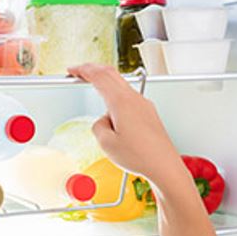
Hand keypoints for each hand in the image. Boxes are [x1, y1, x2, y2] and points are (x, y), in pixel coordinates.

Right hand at [67, 64, 184, 186]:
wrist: (164, 165)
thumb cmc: (140, 156)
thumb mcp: (106, 144)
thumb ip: (98, 126)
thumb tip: (103, 121)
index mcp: (121, 102)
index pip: (99, 76)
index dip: (83, 70)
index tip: (73, 70)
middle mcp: (134, 99)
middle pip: (111, 73)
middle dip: (93, 69)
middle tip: (80, 72)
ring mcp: (143, 104)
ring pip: (121, 84)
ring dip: (106, 83)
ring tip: (96, 93)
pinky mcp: (148, 112)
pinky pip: (129, 97)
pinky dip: (116, 96)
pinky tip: (113, 110)